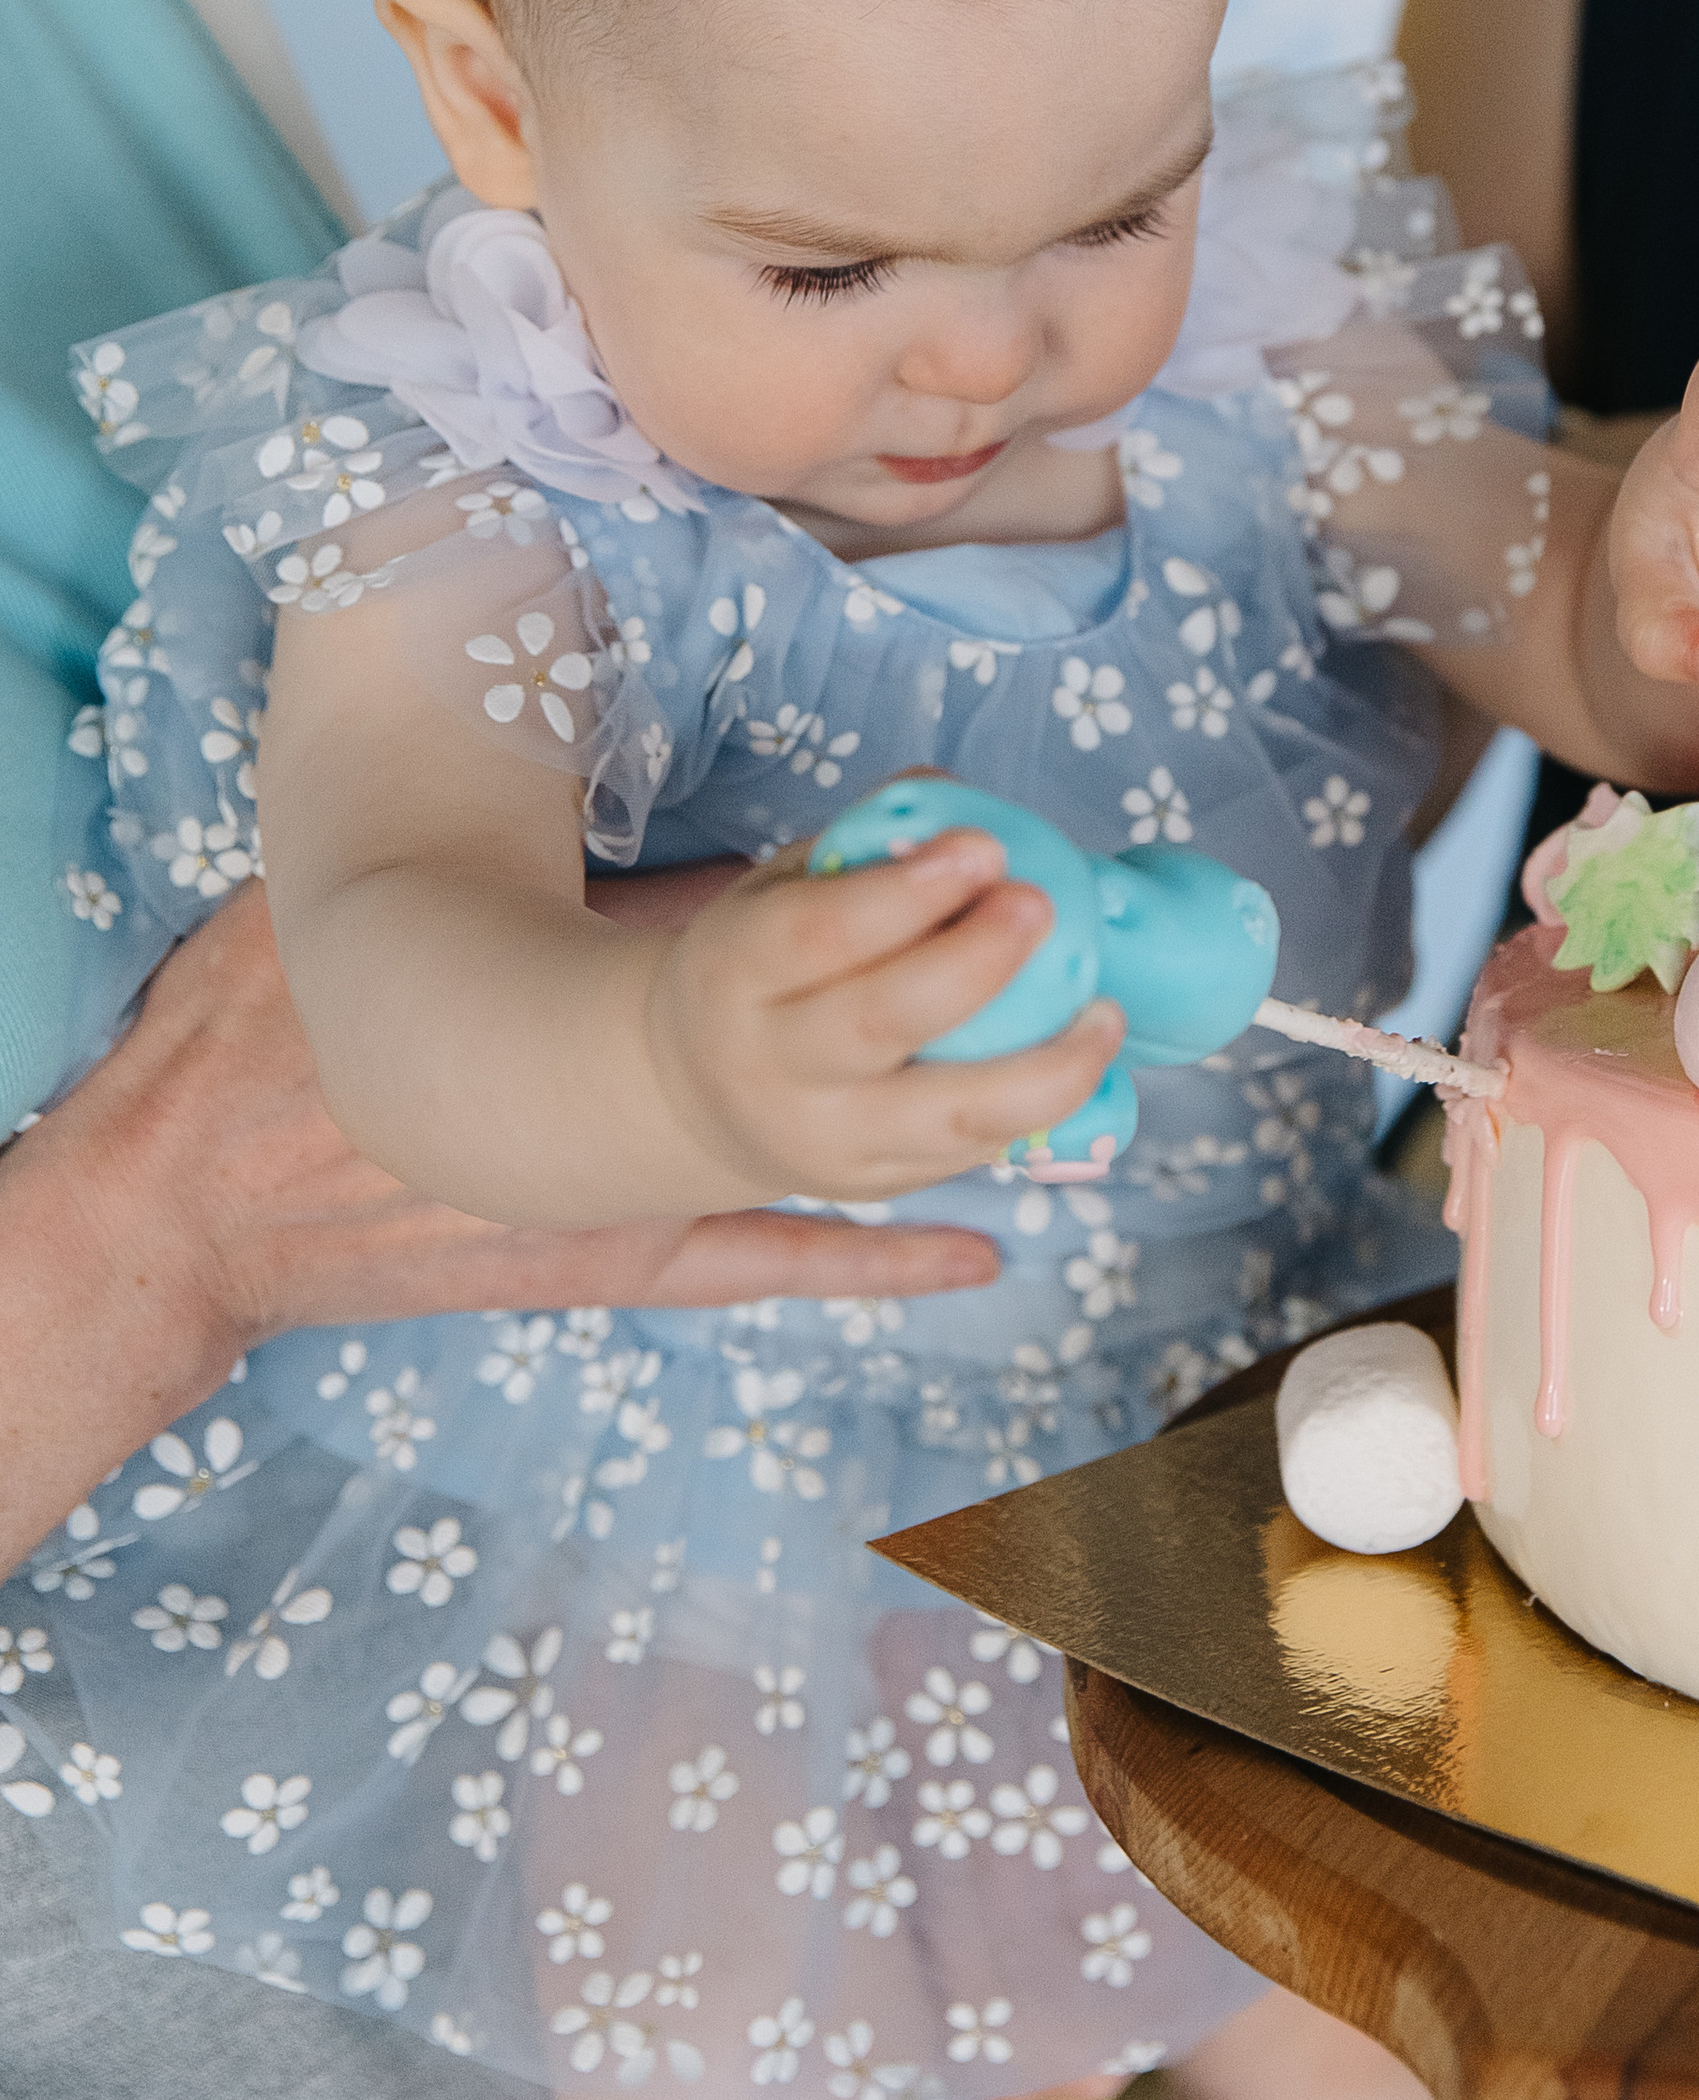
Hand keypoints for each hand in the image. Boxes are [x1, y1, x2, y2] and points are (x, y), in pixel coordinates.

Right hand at [0, 885, 1008, 1578]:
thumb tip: (762, 843)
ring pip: (849, 1152)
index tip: (972, 836)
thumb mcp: (453, 914)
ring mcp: (644, 1190)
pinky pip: (781, 1263)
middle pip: (850, 1037)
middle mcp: (644, 1101)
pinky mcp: (624, 1256)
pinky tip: (982, 1252)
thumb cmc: (322, 1023)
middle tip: (1051, 927)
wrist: (219, 1182)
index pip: (784, 923)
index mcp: (603, 992)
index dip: (892, 885)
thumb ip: (609, 889)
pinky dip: (886, 1256)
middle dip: (961, 981)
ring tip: (1077, 1065)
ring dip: (967, 1107)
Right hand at [641, 831, 1120, 1202]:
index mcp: (739, 970)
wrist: (698, 1092)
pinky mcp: (875, 1181)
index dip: (903, 894)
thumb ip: (864, 849)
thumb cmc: (766, 962)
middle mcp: (773, 1063)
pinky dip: (1039, 1109)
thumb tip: (956, 808)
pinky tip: (1084, 1057)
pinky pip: (969, 1153)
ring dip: (1041, 1067)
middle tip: (1041, 906)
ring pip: (943, 1115)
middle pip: (878, 1022)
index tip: (983, 848)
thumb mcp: (782, 888)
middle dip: (972, 963)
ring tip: (1104, 1011)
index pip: (818, 934)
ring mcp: (826, 1136)